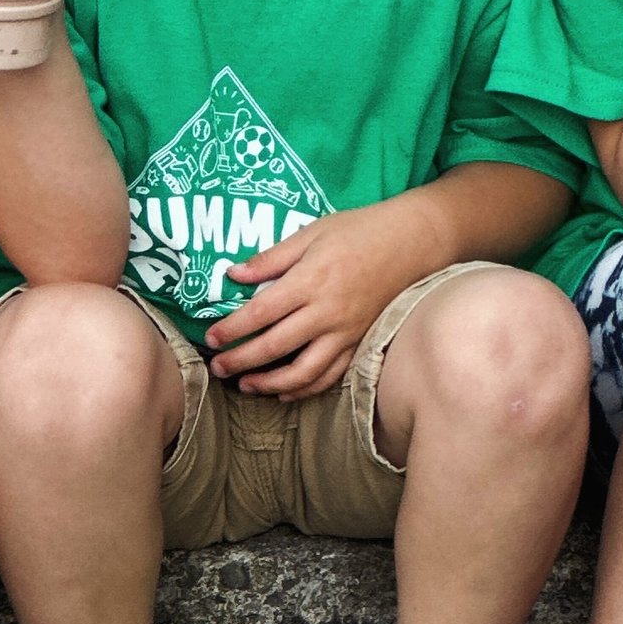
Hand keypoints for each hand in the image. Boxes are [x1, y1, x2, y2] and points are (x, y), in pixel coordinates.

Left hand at [201, 196, 437, 398]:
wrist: (412, 243)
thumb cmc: (360, 231)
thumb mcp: (312, 233)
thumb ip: (272, 258)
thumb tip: (234, 274)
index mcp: (310, 281)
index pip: (260, 313)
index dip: (232, 329)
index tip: (210, 338)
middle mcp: (326, 312)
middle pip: (275, 346)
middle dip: (241, 360)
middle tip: (218, 367)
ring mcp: (345, 332)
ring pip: (303, 372)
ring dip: (270, 384)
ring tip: (246, 385)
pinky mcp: (359, 342)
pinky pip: (330, 375)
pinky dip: (306, 389)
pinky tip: (285, 392)